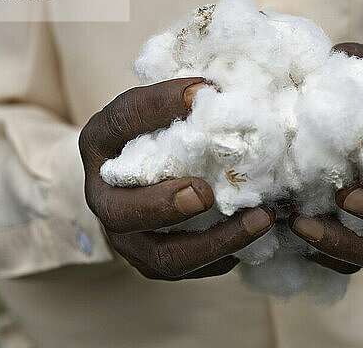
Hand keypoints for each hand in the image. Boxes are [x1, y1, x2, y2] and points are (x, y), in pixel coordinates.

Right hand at [79, 78, 274, 279]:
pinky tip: (257, 237)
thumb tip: (216, 92)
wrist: (130, 180)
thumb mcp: (154, 109)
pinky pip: (189, 270)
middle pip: (123, 212)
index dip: (157, 106)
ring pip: (164, 256)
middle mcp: (104, 198)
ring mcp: (128, 238)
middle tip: (205, 193)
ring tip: (261, 218)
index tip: (201, 93)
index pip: (121, 121)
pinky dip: (225, 256)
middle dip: (166, 205)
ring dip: (216, 241)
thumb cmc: (151, 137)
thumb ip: (177, 101)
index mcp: (101, 145)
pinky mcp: (153, 262)